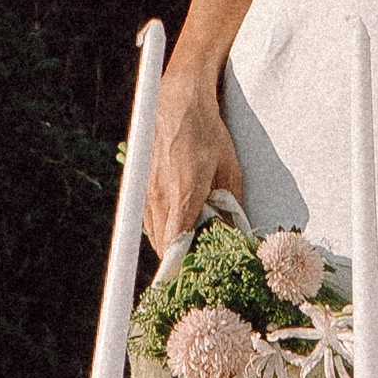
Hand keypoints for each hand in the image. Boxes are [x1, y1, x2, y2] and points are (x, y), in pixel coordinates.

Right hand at [147, 72, 244, 254]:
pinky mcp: (141, 185)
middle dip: (178, 258)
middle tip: (198, 262)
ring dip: (169, 243)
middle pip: (162, 245)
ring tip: (190, 244)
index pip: (175, 245)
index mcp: (184, 194)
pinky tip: (177, 223)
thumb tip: (236, 234)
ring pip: (152, 233)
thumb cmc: (208, 133)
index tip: (191, 277)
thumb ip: (232, 206)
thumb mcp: (230, 169)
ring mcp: (146, 190)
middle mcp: (160, 196)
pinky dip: (161, 227)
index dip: (181, 266)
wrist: (179, 101)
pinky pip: (148, 219)